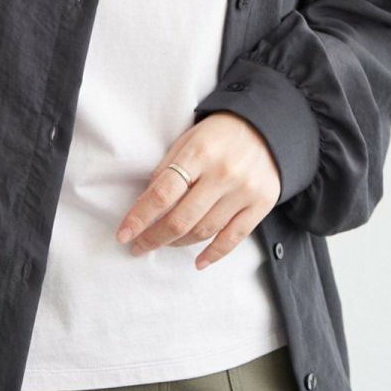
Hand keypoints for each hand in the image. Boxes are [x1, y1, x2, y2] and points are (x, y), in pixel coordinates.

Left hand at [114, 113, 281, 269]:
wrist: (267, 128)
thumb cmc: (218, 135)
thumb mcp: (188, 140)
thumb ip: (167, 169)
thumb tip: (144, 205)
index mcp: (200, 152)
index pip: (163, 193)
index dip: (140, 217)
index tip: (124, 234)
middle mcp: (223, 173)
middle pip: (181, 218)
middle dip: (154, 238)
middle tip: (138, 246)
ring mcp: (244, 191)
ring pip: (204, 231)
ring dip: (178, 243)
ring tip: (165, 243)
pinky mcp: (262, 204)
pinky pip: (233, 238)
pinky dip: (213, 254)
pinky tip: (198, 262)